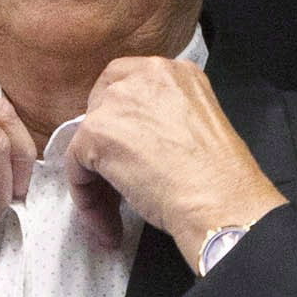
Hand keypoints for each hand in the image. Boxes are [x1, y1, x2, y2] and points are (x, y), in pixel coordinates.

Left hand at [61, 54, 286, 269]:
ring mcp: (118, 101)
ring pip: (87, 141)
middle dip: (105, 149)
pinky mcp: (97, 132)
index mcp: (175, 71)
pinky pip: (76, 166)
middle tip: (118, 188)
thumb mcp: (198, 124)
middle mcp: (144, 75)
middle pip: (101, 108)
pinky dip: (87, 198)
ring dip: (98, 182)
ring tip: (115, 217)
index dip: (121, 123)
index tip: (129, 155)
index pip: (126, 85)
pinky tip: (109, 224)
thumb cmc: (220, 178)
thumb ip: (165, 119)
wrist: (220, 201)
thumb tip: (137, 142)